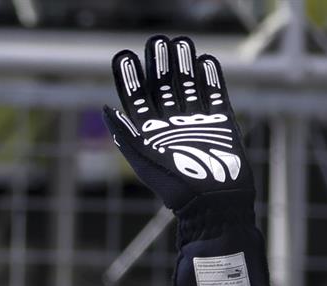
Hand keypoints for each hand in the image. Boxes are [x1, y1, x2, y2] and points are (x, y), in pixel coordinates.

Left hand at [105, 35, 251, 212]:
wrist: (213, 203)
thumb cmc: (175, 187)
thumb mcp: (143, 159)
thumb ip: (125, 132)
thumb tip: (105, 107)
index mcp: (149, 132)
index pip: (136, 98)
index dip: (129, 77)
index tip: (123, 55)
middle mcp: (171, 124)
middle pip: (162, 86)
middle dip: (158, 63)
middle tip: (155, 40)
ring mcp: (196, 122)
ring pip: (188, 86)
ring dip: (183, 64)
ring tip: (180, 42)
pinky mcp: (220, 123)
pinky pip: (215, 94)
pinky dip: (211, 77)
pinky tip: (205, 60)